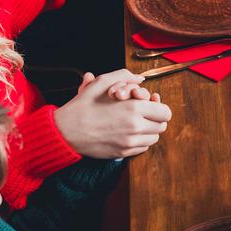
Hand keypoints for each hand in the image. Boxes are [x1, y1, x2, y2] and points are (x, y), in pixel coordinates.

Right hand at [55, 69, 171, 157]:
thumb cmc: (83, 106)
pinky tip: (128, 131)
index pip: (165, 112)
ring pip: (153, 138)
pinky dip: (140, 140)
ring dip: (148, 129)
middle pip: (162, 126)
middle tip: (144, 111)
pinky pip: (142, 148)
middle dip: (155, 117)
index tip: (151, 102)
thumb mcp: (102, 83)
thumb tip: (140, 79)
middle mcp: (135, 128)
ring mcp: (129, 143)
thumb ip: (125, 77)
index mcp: (134, 109)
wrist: (66, 131)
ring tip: (135, 121)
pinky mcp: (123, 153)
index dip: (159, 106)